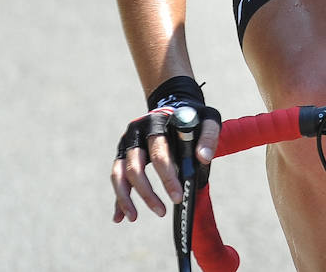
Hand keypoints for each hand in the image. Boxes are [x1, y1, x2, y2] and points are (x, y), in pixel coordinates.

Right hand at [111, 78, 220, 222]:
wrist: (173, 107)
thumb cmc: (193, 117)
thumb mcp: (207, 119)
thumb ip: (209, 136)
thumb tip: (204, 158)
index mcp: (156, 123)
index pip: (159, 152)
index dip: (167, 176)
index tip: (178, 197)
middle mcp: (136, 133)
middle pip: (135, 166)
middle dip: (147, 192)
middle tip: (162, 212)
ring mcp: (126, 144)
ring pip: (120, 174)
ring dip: (126, 198)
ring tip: (135, 218)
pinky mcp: (122, 155)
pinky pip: (117, 178)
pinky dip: (118, 198)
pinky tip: (120, 217)